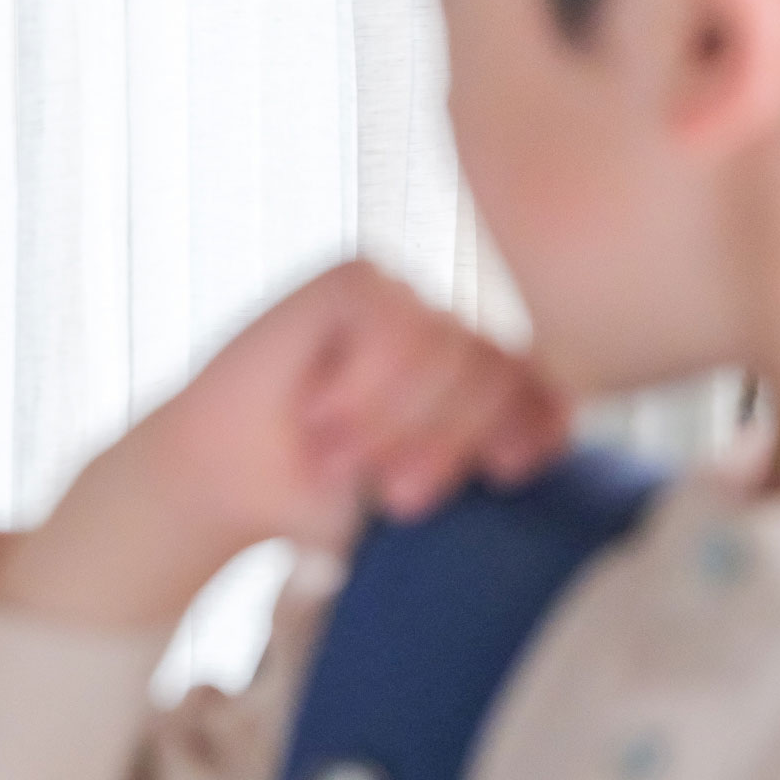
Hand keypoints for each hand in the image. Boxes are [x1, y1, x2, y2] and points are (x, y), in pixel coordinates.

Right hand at [0, 262, 567, 629]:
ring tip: (337, 455)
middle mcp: (443, 331)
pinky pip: (398, 322)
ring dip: (392, 420)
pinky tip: (321, 409)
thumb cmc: (318, 501)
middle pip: (497, 370)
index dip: (535, 425)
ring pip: (448, 349)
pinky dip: (365, 382)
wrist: (226, 483)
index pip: (538, 384)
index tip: (501, 475)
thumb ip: (476, 464)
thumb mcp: (411, 494)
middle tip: (398, 495)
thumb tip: (552, 452)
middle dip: (447, 442)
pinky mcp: (353, 278)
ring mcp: (400, 298)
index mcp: (470, 382)